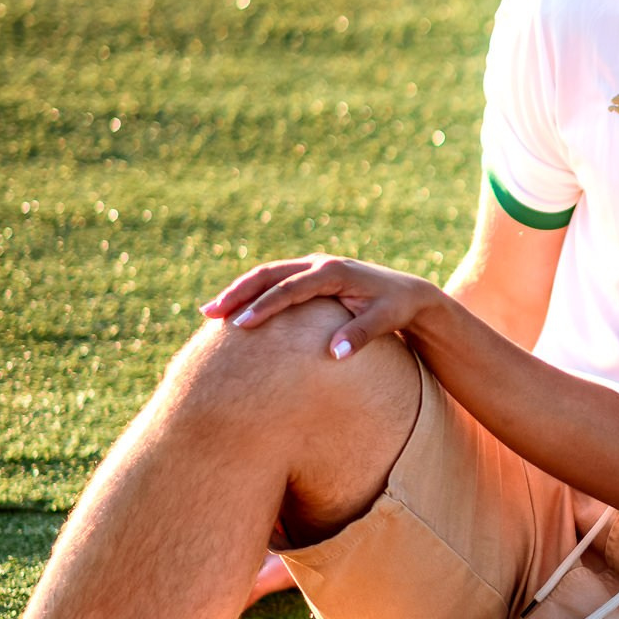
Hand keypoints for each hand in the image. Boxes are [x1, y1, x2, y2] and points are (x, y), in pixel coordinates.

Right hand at [199, 254, 438, 358]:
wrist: (410, 293)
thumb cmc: (397, 308)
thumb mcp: (384, 320)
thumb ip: (360, 335)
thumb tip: (335, 355)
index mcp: (334, 272)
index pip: (291, 288)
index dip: (265, 305)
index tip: (241, 325)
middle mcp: (320, 263)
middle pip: (269, 273)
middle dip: (238, 292)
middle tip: (209, 314)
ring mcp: (313, 266)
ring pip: (268, 273)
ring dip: (239, 290)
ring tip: (209, 312)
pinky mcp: (311, 273)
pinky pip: (275, 279)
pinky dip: (253, 291)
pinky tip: (234, 310)